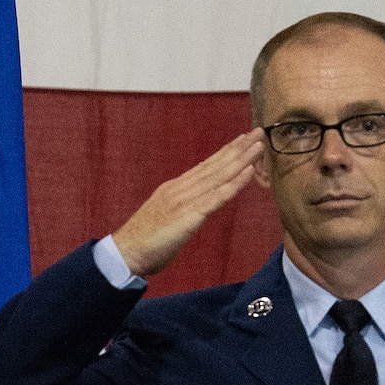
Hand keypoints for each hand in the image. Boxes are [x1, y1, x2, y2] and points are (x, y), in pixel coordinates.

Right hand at [109, 130, 264, 277]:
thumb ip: (181, 211)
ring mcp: (185, 200)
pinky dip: (235, 183)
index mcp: (174, 188)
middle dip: (238, 148)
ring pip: (219, 176)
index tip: (241, 140)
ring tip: (259, 145)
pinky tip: (249, 171)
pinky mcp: (189, 215)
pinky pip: (217, 196)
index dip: (225, 152)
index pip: (205, 166)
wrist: (126, 252)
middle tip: (258, 132)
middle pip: (215, 165)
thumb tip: (192, 212)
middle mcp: (180, 188)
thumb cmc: (144, 242)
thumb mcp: (166, 220)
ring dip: (242, 159)